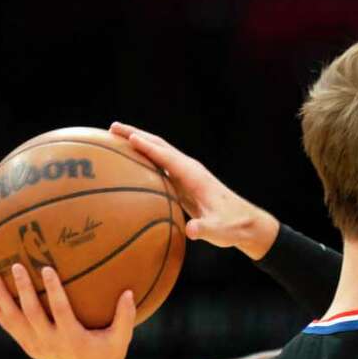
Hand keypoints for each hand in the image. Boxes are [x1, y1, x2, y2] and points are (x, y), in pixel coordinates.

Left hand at [0, 263, 133, 358]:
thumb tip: (129, 291)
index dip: (53, 290)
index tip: (47, 269)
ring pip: (13, 320)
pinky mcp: (29, 347)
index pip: (60, 311)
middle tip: (16, 266)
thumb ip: (125, 315)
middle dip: (22, 289)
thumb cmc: (108, 354)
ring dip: (2, 298)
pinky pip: (9, 327)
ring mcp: (36, 346)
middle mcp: (50, 343)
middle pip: (30, 313)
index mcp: (72, 338)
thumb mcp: (122, 338)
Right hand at [109, 124, 277, 258]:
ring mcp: (186, 174)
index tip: (128, 137)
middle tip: (111, 127)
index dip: (148, 147)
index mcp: (195, 176)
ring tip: (112, 136)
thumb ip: (206, 230)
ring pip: (158, 152)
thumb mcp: (221, 231)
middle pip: (159, 146)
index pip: (167, 157)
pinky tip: (127, 161)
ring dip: (137, 142)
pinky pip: (159, 165)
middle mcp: (189, 169)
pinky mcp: (183, 182)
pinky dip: (142, 157)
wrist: (246, 224)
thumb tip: (191, 230)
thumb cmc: (233, 226)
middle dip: (136, 134)